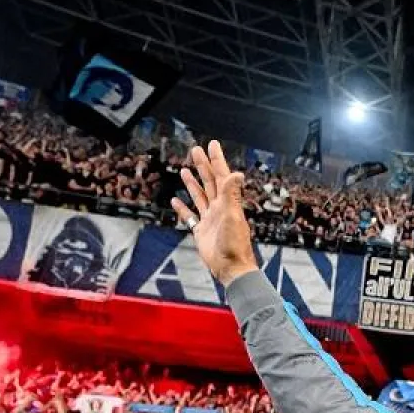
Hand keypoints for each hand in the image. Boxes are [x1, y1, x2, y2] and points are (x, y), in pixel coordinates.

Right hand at [171, 142, 256, 286]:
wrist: (230, 268)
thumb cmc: (234, 244)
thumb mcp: (233, 216)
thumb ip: (232, 194)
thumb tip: (237, 173)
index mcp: (228, 202)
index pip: (221, 175)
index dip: (216, 159)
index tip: (211, 144)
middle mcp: (219, 208)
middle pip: (209, 181)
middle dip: (203, 165)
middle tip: (195, 150)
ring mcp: (210, 219)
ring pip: (200, 196)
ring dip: (193, 183)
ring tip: (186, 170)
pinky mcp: (201, 231)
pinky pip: (190, 216)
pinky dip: (183, 208)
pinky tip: (176, 200)